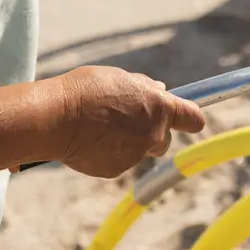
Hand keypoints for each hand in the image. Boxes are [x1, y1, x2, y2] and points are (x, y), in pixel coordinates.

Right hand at [53, 66, 205, 177]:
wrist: (57, 117)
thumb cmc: (87, 91)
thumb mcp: (121, 79)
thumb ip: (145, 89)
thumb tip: (160, 90)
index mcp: (160, 108)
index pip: (193, 118)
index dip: (192, 119)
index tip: (191, 121)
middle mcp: (153, 134)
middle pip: (164, 140)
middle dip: (152, 134)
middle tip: (127, 121)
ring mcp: (136, 155)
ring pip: (138, 151)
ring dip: (127, 142)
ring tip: (100, 127)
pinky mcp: (116, 170)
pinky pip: (118, 161)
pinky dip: (108, 153)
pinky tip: (90, 140)